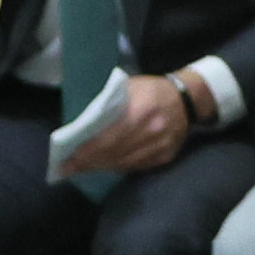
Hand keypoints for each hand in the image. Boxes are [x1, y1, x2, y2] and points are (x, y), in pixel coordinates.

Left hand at [63, 73, 191, 174]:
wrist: (187, 99)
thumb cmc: (151, 90)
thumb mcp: (129, 87)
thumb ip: (108, 104)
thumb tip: (81, 125)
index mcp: (141, 110)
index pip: (108, 137)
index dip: (87, 150)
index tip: (68, 158)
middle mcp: (152, 131)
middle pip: (113, 153)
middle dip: (88, 162)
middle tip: (68, 167)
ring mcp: (160, 146)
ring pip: (123, 163)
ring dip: (101, 166)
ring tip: (84, 167)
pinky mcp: (165, 157)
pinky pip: (136, 166)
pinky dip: (118, 166)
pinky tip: (106, 164)